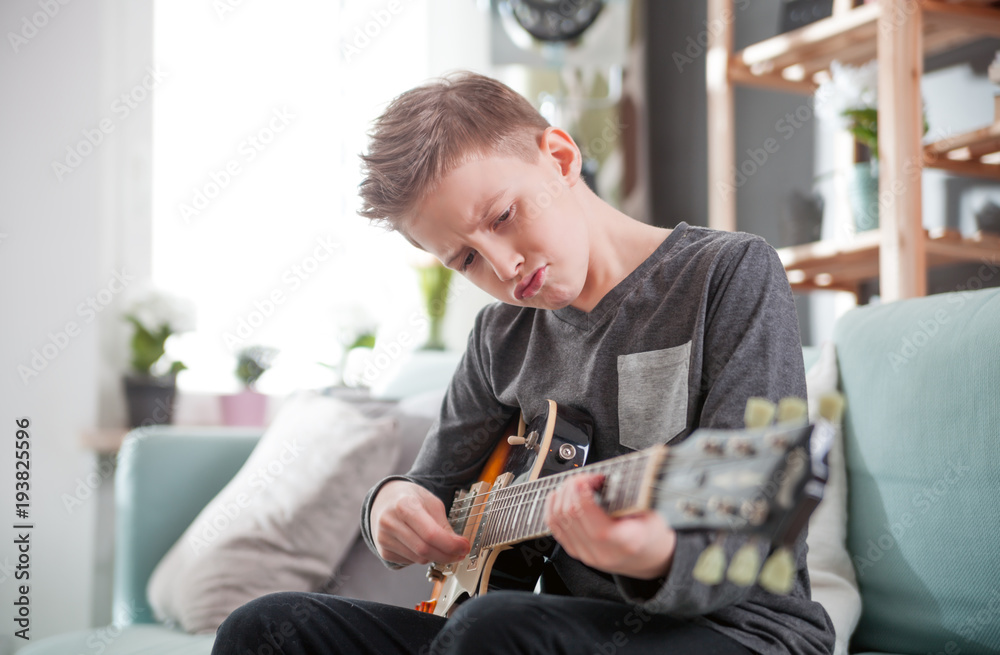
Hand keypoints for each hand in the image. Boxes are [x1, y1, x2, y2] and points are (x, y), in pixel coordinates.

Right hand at [370, 480, 469, 566]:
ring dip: (436, 557)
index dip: (451, 545)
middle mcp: (390, 522)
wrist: (385, 499)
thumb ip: (444, 525)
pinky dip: (422, 556)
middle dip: (447, 555)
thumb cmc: (410, 498)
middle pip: (425, 550)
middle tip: (460, 553)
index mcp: (404, 505)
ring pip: (418, 559)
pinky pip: (410, 561)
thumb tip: (458, 546)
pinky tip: (422, 545)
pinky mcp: (383, 550)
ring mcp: (384, 538)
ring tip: (442, 547)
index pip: (430, 534)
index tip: (464, 546)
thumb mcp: (431, 503)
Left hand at [544, 472, 676, 579]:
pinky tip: (559, 495)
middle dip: (573, 487)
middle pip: (570, 513)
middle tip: (586, 477)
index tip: (593, 477)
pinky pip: (554, 527)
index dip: (584, 489)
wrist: (651, 558)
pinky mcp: (577, 552)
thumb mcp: (652, 511)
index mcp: (624, 542)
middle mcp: (602, 552)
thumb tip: (606, 476)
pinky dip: (553, 507)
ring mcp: (586, 554)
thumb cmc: (652, 533)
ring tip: (577, 484)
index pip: (588, 514)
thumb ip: (630, 494)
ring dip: (563, 494)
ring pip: (558, 518)